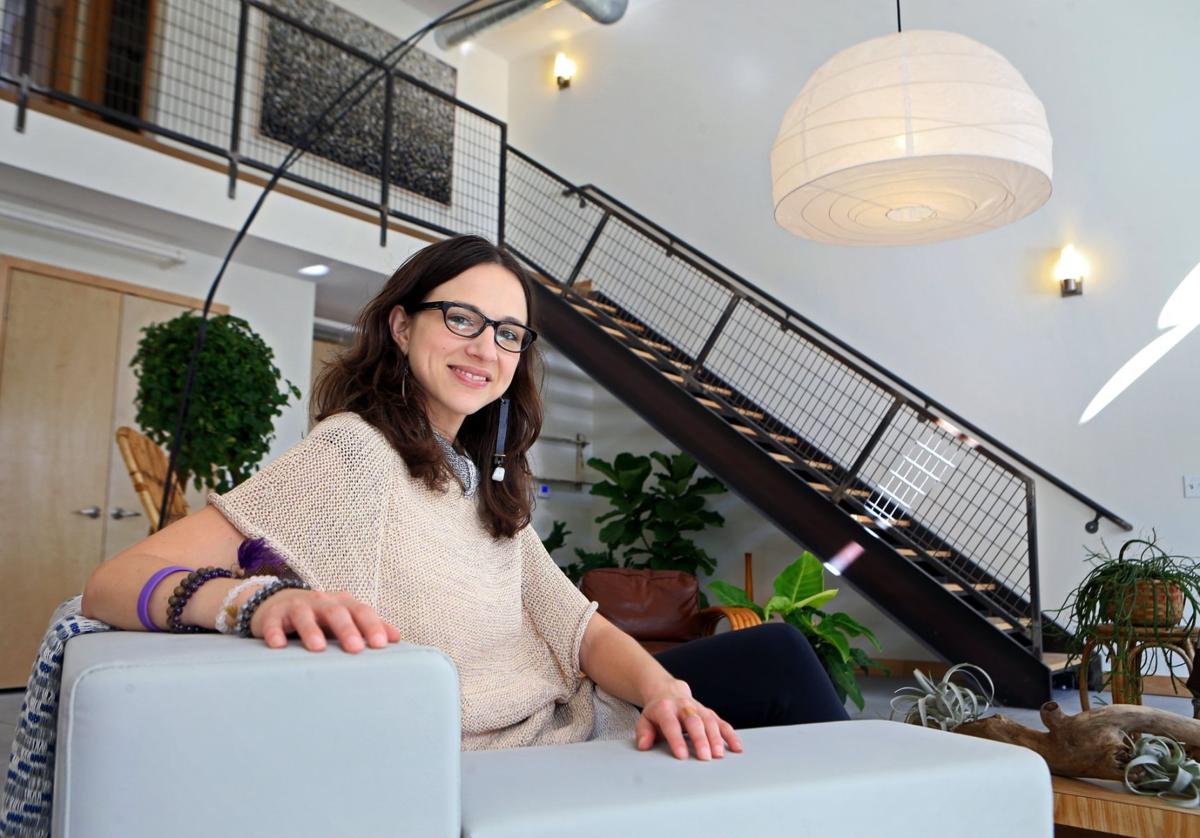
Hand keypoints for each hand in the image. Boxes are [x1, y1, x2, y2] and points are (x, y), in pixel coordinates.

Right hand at [250, 588, 400, 652]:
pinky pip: (273, 623)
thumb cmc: (321, 616)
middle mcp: (322, 602)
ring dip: (311, 631)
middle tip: (355, 649)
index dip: (372, 625)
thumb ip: (369, 626)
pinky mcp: (274, 615)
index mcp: (344, 603)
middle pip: (336, 612)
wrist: (280, 603)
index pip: (361, 611)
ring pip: (305, 615)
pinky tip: (278, 645)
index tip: (381, 644)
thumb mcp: (346, 617)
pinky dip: (275, 633)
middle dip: (346, 629)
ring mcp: (297, 606)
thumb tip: (396, 638)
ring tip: (318, 648)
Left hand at [635, 679, 742, 760]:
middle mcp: (684, 707)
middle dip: (700, 739)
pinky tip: (736, 748)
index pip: (671, 724)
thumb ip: (644, 733)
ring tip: (719, 754)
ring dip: (716, 738)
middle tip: (705, 757)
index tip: (682, 755)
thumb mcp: (645, 720)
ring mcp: (699, 708)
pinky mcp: (709, 713)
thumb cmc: (658, 711)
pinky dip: (730, 735)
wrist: (668, 691)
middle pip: (694, 721)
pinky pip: (722, 722)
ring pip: (710, 721)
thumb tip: (644, 745)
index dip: (676, 739)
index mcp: (665, 708)